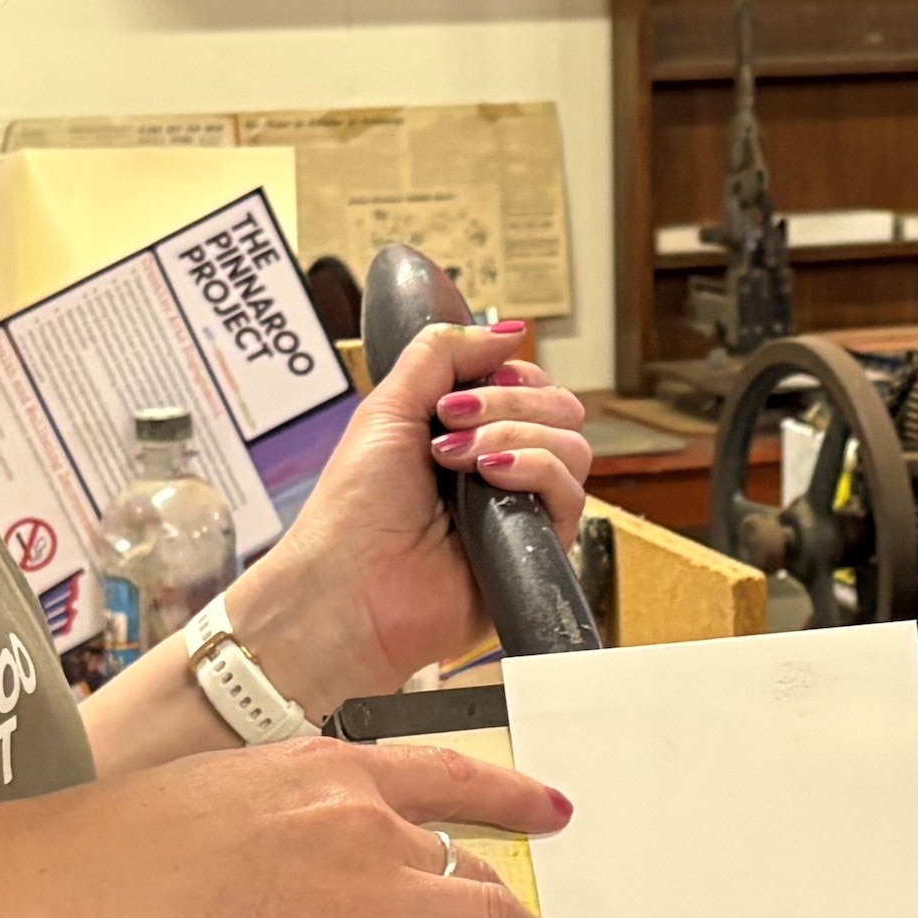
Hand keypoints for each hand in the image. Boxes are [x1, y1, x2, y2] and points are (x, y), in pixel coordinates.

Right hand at [43, 733, 619, 917]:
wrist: (85, 888)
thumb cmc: (117, 853)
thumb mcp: (218, 801)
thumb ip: (279, 829)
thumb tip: (293, 873)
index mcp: (325, 768)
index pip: (444, 773)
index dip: (509, 794)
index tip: (549, 807)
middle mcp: (364, 818)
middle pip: (474, 865)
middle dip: (524, 908)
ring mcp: (370, 883)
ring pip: (489, 917)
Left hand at [224, 316, 592, 705]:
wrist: (346, 586)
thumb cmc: (353, 509)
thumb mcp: (388, 406)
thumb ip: (442, 355)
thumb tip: (509, 331)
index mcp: (469, 435)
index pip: (528, 385)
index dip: (506, 376)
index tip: (455, 392)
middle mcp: (502, 470)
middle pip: (559, 408)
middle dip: (509, 402)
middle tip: (450, 421)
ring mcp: (522, 510)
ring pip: (571, 445)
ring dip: (516, 434)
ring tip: (459, 458)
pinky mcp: (538, 550)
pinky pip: (571, 493)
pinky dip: (536, 468)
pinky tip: (493, 476)